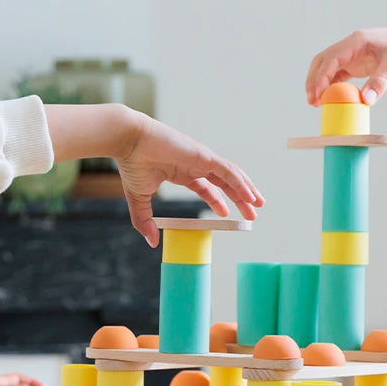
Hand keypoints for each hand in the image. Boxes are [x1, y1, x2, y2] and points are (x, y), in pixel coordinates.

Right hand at [115, 111, 263, 246]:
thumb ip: (145, 220)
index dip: (218, 200)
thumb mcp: (139, 198)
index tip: (226, 213)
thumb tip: (152, 243)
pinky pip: (228, 171)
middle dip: (240, 197)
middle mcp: (195, 164)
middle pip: (225, 182)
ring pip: (231, 175)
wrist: (128, 142)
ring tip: (258, 204)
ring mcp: (201, 158)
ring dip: (246, 190)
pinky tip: (249, 196)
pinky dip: (240, 183)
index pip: (207, 187)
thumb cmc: (132, 164)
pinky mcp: (204, 156)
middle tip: (252, 213)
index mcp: (182, 171)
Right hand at [306, 28, 386, 105]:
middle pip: (323, 61)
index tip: (316, 94)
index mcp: (358, 41)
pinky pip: (339, 74)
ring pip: (328, 67)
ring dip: (320, 83)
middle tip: (311, 100)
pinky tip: (329, 99)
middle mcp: (352, 46)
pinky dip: (331, 85)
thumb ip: (380, 83)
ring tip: (316, 102)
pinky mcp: (358, 64)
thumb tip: (365, 101)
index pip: (331, 57)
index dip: (321, 76)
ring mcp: (354, 55)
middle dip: (314, 80)